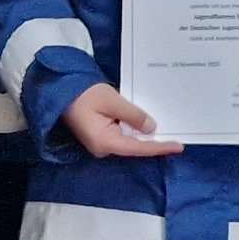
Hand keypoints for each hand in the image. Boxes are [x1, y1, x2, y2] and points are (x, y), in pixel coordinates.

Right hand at [65, 84, 180, 158]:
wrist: (60, 90)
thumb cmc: (83, 94)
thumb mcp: (112, 101)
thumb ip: (133, 115)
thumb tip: (151, 128)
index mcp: (105, 142)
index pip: (138, 148)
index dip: (159, 147)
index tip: (179, 147)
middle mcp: (103, 148)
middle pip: (134, 147)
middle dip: (154, 142)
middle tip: (177, 137)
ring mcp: (100, 144)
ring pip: (129, 142)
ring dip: (144, 135)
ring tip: (166, 129)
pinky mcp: (99, 137)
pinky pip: (122, 136)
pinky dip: (134, 130)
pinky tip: (146, 124)